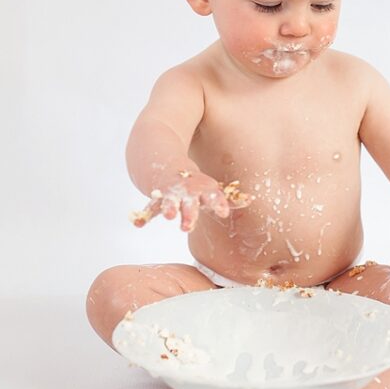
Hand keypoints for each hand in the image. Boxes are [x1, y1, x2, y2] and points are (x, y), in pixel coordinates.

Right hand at [130, 174, 251, 232]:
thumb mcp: (211, 188)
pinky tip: (138, 224)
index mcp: (202, 188)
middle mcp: (186, 190)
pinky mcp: (156, 197)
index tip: (222, 212)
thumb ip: (230, 199)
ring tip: (170, 217)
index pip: (212, 195)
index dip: (217, 203)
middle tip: (189, 227)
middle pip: (189, 202)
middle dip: (190, 212)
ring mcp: (170, 192)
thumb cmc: (193, 181)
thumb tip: (251, 200)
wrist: (164, 160)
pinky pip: (150, 207)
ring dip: (169, 208)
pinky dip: (144, 215)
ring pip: (169, 201)